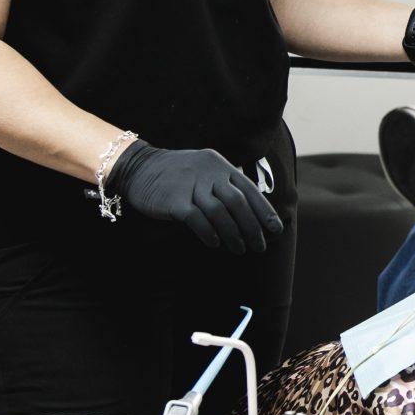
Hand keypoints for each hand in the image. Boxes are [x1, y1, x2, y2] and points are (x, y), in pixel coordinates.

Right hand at [108, 142, 284, 253]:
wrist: (139, 166)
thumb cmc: (177, 174)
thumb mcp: (204, 169)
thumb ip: (225, 185)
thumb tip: (251, 212)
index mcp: (220, 165)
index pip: (249, 189)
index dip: (264, 211)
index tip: (275, 229)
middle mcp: (208, 173)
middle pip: (238, 203)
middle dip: (252, 227)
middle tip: (259, 246)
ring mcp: (191, 186)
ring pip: (220, 212)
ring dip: (233, 234)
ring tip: (240, 249)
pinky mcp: (174, 200)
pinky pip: (197, 219)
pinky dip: (209, 233)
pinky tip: (215, 244)